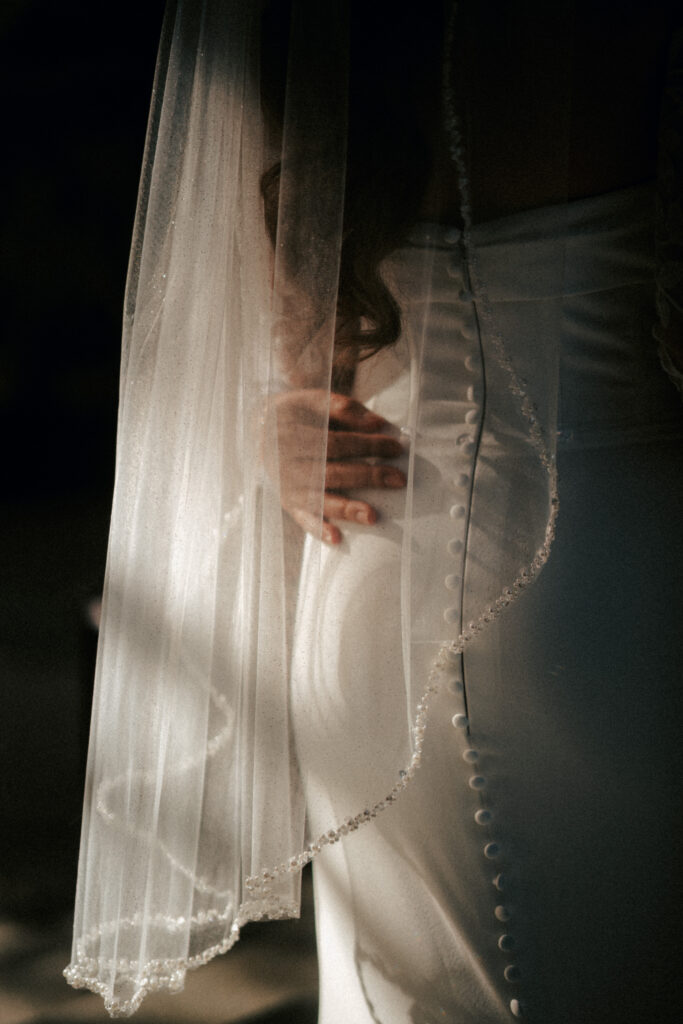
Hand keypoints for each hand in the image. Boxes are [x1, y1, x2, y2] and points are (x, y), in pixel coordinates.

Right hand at [266, 389, 405, 543]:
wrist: (258, 429)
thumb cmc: (295, 413)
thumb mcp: (312, 400)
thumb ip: (343, 408)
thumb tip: (378, 423)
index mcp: (293, 433)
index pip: (337, 442)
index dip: (367, 444)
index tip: (396, 447)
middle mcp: (287, 462)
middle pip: (333, 471)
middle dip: (368, 477)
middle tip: (399, 480)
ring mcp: (287, 485)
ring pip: (320, 499)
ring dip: (347, 508)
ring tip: (373, 516)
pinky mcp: (288, 502)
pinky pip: (303, 519)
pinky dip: (319, 529)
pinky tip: (337, 538)